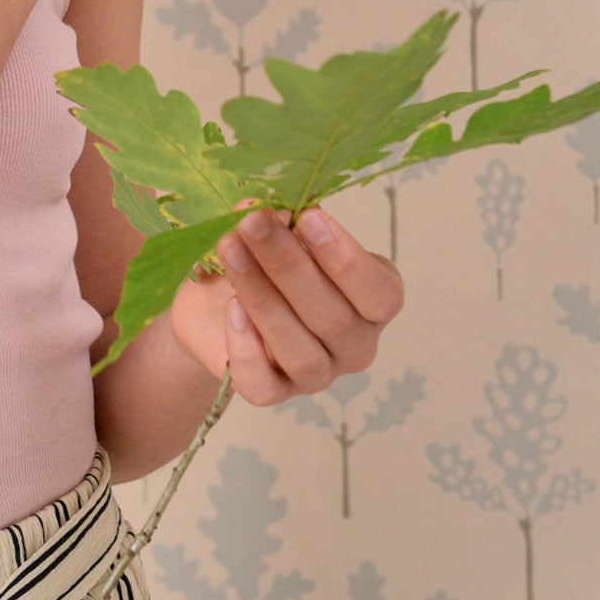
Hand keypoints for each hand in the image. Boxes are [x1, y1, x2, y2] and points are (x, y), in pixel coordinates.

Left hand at [167, 200, 404, 402]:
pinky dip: (247, 349)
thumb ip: (285, 220)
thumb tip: (263, 206)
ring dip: (261, 297)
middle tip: (252, 223)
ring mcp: (318, 375)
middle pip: (333, 318)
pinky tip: (231, 308)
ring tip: (230, 250)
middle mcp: (355, 345)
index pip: (381, 294)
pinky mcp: (275, 392)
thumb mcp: (284, 231)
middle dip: (288, 265)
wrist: (218, 300)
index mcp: (375, 300)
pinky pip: (265, 387)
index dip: (346, 259)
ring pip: (300, 353)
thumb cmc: (269, 256)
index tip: (308, 218)